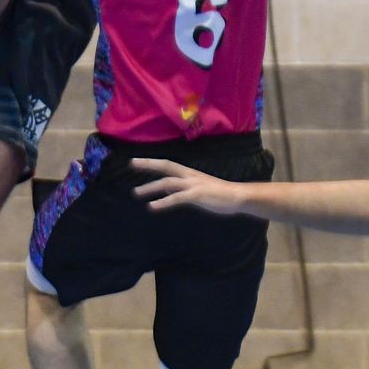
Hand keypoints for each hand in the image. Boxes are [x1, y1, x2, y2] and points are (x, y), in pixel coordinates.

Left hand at [132, 157, 246, 215]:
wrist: (237, 197)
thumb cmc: (218, 195)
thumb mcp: (196, 190)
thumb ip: (180, 188)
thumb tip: (165, 188)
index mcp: (189, 173)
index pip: (167, 164)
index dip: (152, 162)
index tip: (136, 161)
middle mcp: (189, 175)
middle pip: (166, 166)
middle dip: (148, 164)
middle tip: (131, 163)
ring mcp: (193, 184)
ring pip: (168, 182)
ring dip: (150, 187)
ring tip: (136, 193)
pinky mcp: (197, 195)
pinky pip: (177, 198)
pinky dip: (163, 201)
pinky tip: (152, 206)